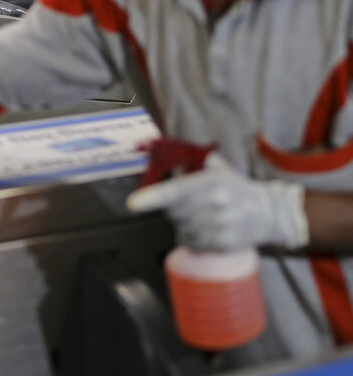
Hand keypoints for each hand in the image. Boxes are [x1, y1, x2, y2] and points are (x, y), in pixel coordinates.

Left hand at [127, 154, 307, 250]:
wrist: (270, 214)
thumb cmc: (238, 190)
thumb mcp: (220, 171)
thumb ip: (195, 165)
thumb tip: (171, 158)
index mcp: (210, 182)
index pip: (175, 190)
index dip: (152, 198)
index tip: (133, 204)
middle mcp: (214, 204)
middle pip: (173, 212)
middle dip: (176, 209)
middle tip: (193, 204)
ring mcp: (219, 226)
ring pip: (181, 228)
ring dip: (185, 224)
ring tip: (204, 217)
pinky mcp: (222, 244)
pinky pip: (192, 243)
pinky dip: (193, 237)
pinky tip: (208, 229)